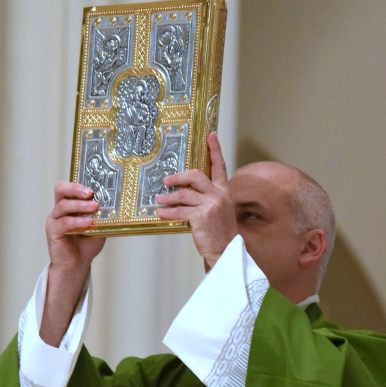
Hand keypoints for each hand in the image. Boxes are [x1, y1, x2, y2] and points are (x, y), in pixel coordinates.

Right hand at [45, 181, 105, 275]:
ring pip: (63, 205)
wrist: (77, 265)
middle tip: (89, 192)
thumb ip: (102, 217)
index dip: (79, 184)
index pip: (69, 187)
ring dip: (79, 205)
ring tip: (93, 207)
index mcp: (70, 205)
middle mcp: (60, 210)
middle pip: (60, 189)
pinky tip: (87, 223)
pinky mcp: (53, 231)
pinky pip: (63, 223)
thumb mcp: (99, 227)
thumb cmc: (86, 245)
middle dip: (75, 188)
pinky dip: (76, 221)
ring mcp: (55, 219)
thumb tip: (115, 206)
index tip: (93, 187)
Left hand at [156, 132, 237, 268]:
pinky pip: (180, 210)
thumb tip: (184, 192)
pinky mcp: (201, 216)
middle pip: (196, 175)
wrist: (226, 251)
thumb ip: (206, 198)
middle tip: (167, 180)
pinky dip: (168, 211)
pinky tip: (161, 213)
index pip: (220, 166)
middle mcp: (219, 195)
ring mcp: (211, 205)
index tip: (210, 135)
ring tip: (159, 199)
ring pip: (184, 194)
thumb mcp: (219, 211)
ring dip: (168, 197)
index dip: (215, 149)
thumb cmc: (220, 232)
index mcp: (224, 192)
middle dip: (179, 177)